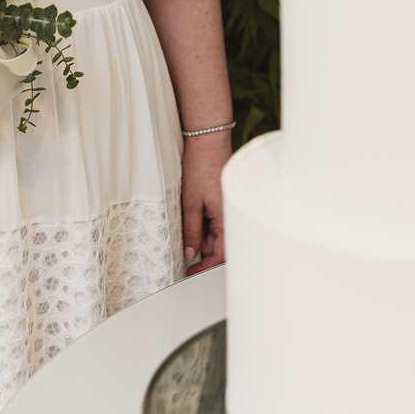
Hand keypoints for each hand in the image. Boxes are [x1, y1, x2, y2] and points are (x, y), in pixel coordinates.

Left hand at [181, 130, 229, 271]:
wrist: (207, 141)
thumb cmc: (201, 167)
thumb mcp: (190, 203)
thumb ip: (191, 231)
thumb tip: (190, 253)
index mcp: (226, 218)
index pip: (221, 253)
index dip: (206, 266)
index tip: (192, 272)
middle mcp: (229, 214)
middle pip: (219, 244)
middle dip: (202, 252)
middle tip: (184, 256)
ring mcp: (226, 206)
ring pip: (215, 232)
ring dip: (201, 237)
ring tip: (184, 232)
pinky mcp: (221, 199)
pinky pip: (214, 219)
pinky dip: (203, 224)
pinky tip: (191, 218)